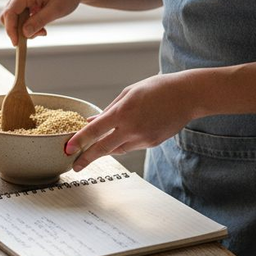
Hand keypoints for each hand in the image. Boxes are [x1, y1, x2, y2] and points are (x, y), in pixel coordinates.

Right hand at [0, 0, 86, 45]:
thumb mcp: (55, 10)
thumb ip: (39, 21)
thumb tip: (24, 33)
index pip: (10, 12)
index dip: (10, 29)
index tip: (16, 43)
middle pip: (8, 15)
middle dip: (19, 29)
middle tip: (37, 35)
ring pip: (14, 17)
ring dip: (25, 28)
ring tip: (43, 31)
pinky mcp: (24, 0)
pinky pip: (20, 16)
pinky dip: (28, 24)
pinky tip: (42, 26)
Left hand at [64, 72, 196, 171]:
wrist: (187, 96)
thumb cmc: (156, 89)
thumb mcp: (128, 93)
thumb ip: (109, 110)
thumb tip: (92, 122)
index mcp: (123, 112)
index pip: (95, 130)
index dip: (79, 140)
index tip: (68, 149)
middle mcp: (131, 128)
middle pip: (103, 148)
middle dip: (86, 158)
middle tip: (75, 166)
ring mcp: (143, 138)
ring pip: (117, 149)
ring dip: (106, 149)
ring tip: (95, 149)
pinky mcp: (152, 143)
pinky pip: (132, 146)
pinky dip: (124, 143)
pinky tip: (124, 135)